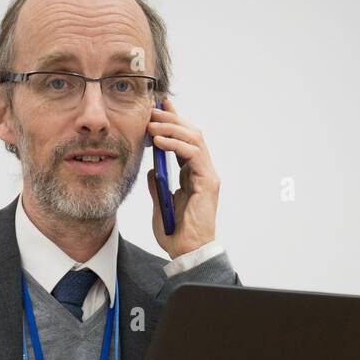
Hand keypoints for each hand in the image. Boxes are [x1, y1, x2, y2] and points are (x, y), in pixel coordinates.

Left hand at [146, 95, 220, 259]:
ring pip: (194, 139)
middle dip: (172, 119)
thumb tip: (151, 168)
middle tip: (152, 110)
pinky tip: (159, 142)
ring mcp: (207, 176)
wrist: (186, 252)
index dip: (173, 122)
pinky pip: (193, 154)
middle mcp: (203, 172)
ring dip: (172, 128)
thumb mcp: (159, 204)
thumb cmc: (176, 234)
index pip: (184, 141)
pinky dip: (175, 145)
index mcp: (193, 175)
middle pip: (191, 134)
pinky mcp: (208, 182)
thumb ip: (157, 185)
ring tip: (152, 125)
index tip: (159, 107)